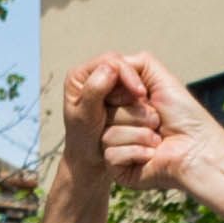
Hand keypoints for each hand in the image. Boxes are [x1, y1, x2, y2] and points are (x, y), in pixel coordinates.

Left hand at [54, 53, 139, 177]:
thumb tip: (111, 67)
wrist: (91, 161)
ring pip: (136, 84)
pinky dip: (144, 108)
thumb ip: (94, 91)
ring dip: (139, 102)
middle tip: (135, 113)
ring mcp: (109, 86)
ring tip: (134, 121)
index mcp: (79, 76)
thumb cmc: (84, 141)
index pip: (112, 61)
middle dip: (133, 91)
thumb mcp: (86, 117)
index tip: (141, 94)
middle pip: (126, 70)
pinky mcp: (121, 97)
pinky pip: (140, 96)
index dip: (129, 75)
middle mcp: (94, 76)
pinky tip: (142, 121)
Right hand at [97, 52, 223, 193]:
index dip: (124, 94)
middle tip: (158, 122)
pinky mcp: (118, 168)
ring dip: (140, 134)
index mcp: (126, 105)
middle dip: (136, 115)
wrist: (198, 149)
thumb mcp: (161, 79)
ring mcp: (117, 148)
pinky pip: (111, 153)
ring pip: (107, 134)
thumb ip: (135, 64)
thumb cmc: (185, 116)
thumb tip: (110, 66)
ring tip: (158, 140)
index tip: (143, 97)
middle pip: (103, 114)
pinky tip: (152, 155)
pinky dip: (137, 151)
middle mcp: (119, 125)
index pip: (104, 94)